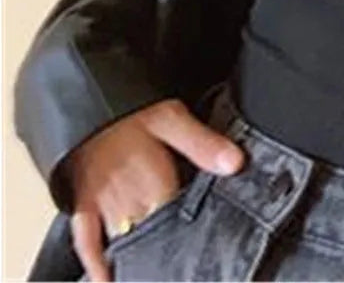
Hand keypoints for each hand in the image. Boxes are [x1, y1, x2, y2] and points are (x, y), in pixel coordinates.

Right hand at [67, 98, 245, 281]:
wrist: (83, 102)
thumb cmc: (128, 110)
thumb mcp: (171, 118)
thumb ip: (203, 144)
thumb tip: (236, 164)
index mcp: (154, 186)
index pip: (181, 222)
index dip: (199, 233)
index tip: (217, 242)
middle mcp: (128, 205)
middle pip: (155, 238)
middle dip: (172, 248)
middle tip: (191, 262)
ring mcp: (103, 211)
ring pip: (125, 246)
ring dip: (141, 259)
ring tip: (161, 270)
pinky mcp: (83, 208)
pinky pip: (88, 246)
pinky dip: (98, 266)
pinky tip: (109, 280)